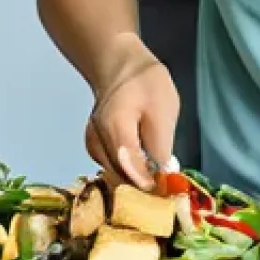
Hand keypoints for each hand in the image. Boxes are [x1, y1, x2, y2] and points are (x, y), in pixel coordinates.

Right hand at [85, 36, 179, 189]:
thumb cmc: (145, 83)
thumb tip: (163, 178)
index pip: (130, 169)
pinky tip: (141, 165)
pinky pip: (111, 168)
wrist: (120, 66)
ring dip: (135, 180)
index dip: (150, 186)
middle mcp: (96, 140)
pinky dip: (127, 171)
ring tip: (156, 174)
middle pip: (120, 178)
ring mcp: (92, 144)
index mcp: (115, 127)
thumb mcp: (164, 110)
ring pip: (115, 177)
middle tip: (165, 187)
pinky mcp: (93, 147)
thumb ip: (161, 147)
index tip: (167, 193)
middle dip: (143, 186)